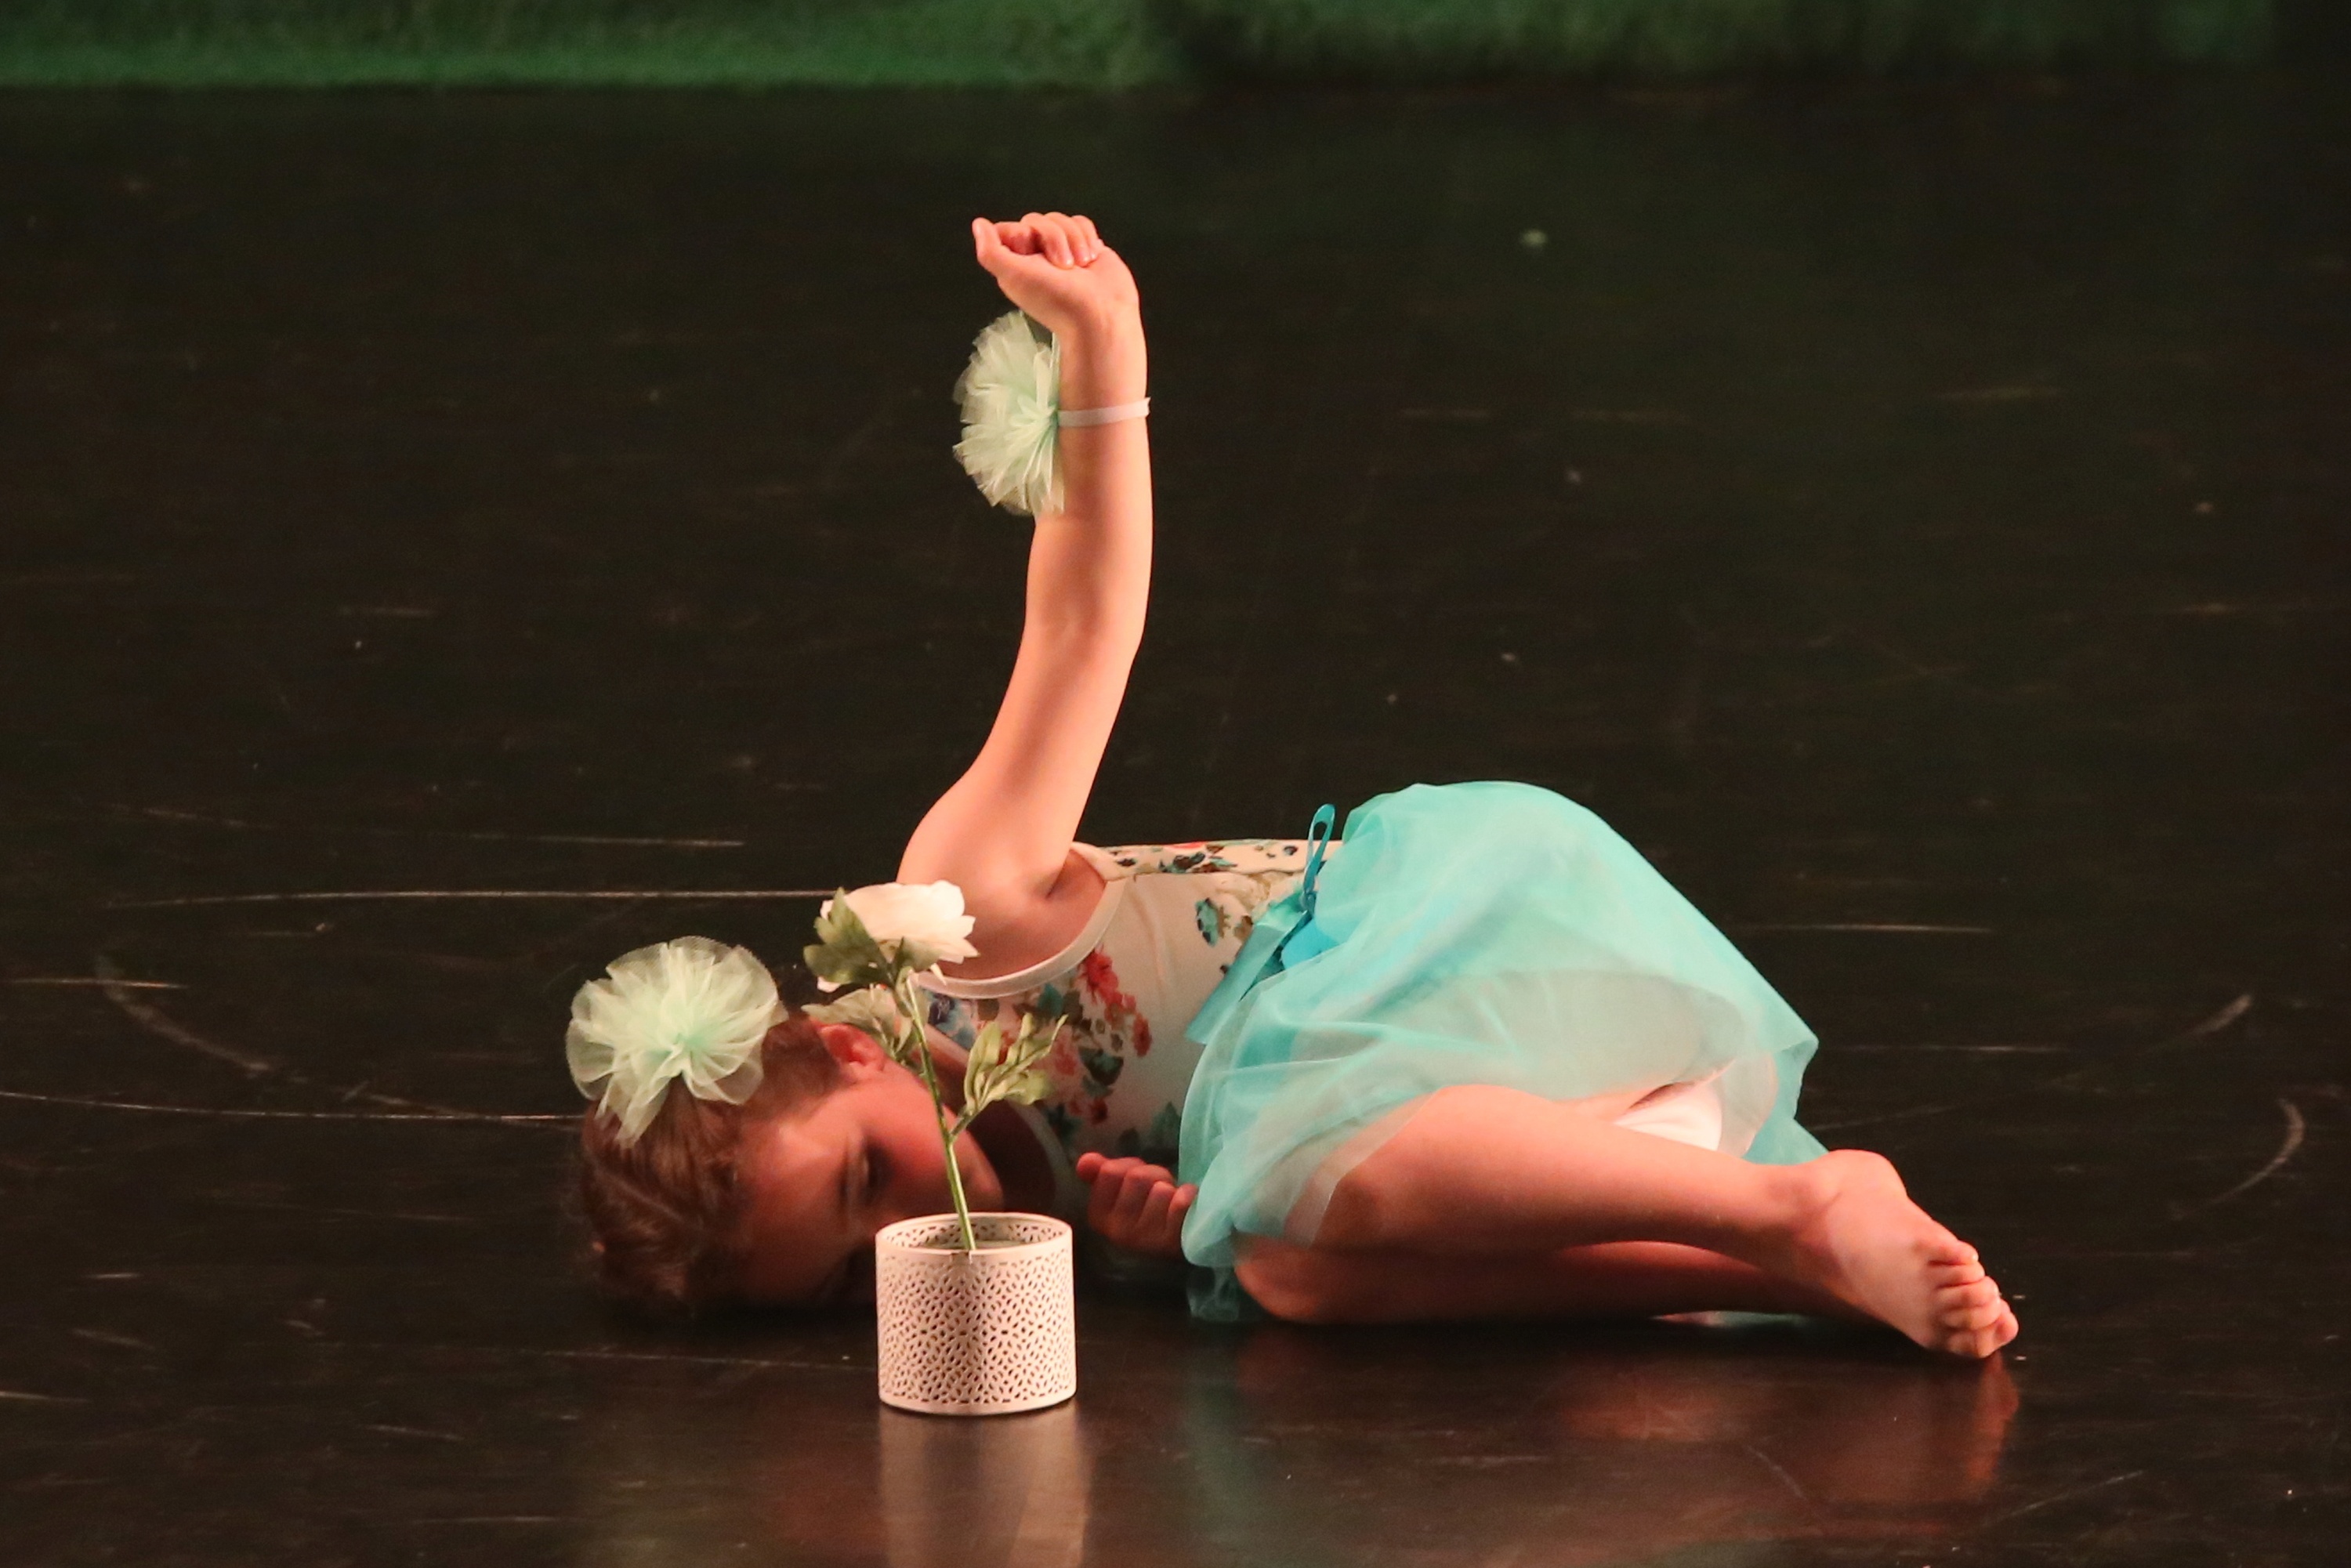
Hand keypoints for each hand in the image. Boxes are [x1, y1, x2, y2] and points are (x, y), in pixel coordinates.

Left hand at [971, 212, 1139, 341]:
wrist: (1102, 314)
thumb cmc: (1058, 300)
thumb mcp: (1014, 276)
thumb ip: (990, 251)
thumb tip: (979, 224)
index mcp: (1016, 264)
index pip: (1010, 229)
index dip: (1021, 233)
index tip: (1030, 249)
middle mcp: (1037, 256)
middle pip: (1036, 220)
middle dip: (1053, 238)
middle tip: (1063, 267)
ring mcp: (1063, 250)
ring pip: (1060, 219)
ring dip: (1074, 240)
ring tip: (1081, 266)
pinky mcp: (1086, 246)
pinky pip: (1081, 222)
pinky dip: (1087, 237)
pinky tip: (1091, 259)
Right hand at [1076, 1152, 1194, 1259]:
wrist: (1182, 1240)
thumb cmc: (1149, 1209)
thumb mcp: (1122, 1190)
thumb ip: (1100, 1173)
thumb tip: (1084, 1161)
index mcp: (1100, 1217)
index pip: (1109, 1171)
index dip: (1128, 1167)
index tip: (1136, 1181)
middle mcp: (1118, 1231)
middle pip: (1136, 1177)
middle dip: (1152, 1175)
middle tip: (1156, 1191)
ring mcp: (1146, 1239)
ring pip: (1159, 1189)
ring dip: (1170, 1188)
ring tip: (1171, 1202)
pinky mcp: (1174, 1241)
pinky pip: (1179, 1202)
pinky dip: (1187, 1195)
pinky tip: (1186, 1206)